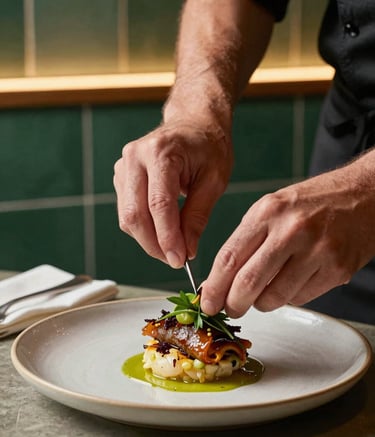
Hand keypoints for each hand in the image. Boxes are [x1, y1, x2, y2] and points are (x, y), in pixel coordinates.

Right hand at [114, 120, 232, 267]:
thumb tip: (186, 250)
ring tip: (172, 247)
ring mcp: (124, 165)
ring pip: (127, 217)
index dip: (167, 237)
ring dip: (148, 240)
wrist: (193, 123)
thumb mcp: (214, 180)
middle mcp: (135, 157)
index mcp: (161, 152)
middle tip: (175, 260)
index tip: (179, 260)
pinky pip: (127, 211)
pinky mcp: (121, 176)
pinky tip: (161, 231)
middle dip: (154, 244)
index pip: (159, 204)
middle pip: (135, 214)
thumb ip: (197, 217)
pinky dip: (143, 228)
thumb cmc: (208, 147)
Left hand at [200, 158, 374, 316]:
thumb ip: (246, 240)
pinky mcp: (337, 270)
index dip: (214, 286)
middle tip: (230, 308)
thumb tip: (222, 278)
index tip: (207, 301)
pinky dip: (288, 297)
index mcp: (267, 212)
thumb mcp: (272, 207)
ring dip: (261, 303)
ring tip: (263, 292)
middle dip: (232, 304)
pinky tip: (291, 281)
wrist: (363, 195)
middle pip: (248, 283)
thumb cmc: (312, 202)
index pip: (229, 258)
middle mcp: (291, 231)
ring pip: (274, 298)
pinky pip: (300, 298)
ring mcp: (317, 251)